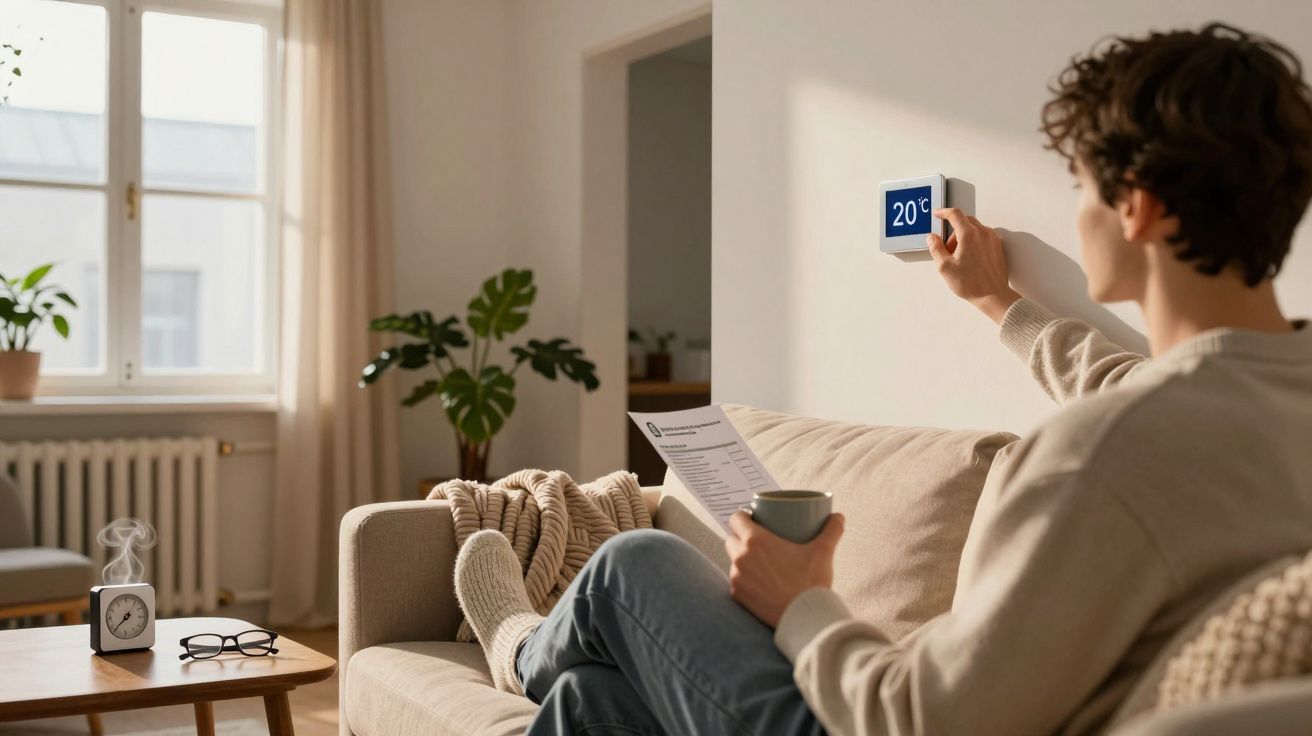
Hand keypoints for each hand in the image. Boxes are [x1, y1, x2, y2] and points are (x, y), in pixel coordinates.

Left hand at [725, 511, 844, 626]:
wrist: (803, 618)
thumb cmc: (811, 582)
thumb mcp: (823, 552)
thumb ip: (831, 531)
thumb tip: (839, 517)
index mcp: (755, 540)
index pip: (736, 519)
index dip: (742, 517)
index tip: (753, 520)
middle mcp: (741, 557)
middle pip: (732, 539)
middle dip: (741, 538)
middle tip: (758, 542)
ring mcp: (737, 578)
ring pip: (733, 561)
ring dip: (741, 560)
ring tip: (759, 562)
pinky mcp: (738, 596)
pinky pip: (736, 582)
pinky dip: (744, 580)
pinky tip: (756, 581)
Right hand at [927, 208, 1020, 323]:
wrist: (993, 295)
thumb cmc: (970, 283)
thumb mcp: (945, 267)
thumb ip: (936, 248)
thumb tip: (932, 238)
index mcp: (969, 235)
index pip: (955, 214)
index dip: (943, 212)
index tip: (937, 214)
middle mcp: (983, 233)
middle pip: (965, 220)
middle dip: (953, 230)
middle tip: (947, 247)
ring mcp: (992, 239)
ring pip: (974, 228)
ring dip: (963, 236)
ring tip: (958, 256)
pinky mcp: (998, 246)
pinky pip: (983, 236)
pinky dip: (973, 240)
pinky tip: (969, 257)